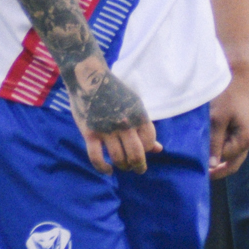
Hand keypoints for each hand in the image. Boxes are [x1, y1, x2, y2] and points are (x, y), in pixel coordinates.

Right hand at [66, 58, 158, 173]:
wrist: (89, 77)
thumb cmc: (114, 92)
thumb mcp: (135, 105)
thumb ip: (145, 128)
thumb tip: (159, 149)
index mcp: (138, 115)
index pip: (149, 142)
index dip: (147, 150)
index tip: (141, 151)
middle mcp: (125, 123)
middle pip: (136, 154)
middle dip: (139, 166)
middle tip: (137, 169)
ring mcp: (107, 129)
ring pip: (118, 158)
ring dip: (122, 166)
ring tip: (122, 166)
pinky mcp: (90, 133)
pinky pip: (97, 158)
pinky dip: (103, 168)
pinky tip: (108, 170)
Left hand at [207, 70, 248, 178]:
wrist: (237, 75)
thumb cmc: (228, 95)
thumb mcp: (217, 119)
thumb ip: (214, 142)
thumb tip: (212, 165)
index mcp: (245, 139)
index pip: (225, 159)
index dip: (210, 163)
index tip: (193, 165)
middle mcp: (248, 140)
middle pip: (232, 163)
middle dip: (216, 169)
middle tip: (197, 172)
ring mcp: (244, 135)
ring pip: (231, 155)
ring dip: (217, 158)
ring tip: (199, 160)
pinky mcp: (239, 129)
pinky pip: (229, 145)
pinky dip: (219, 148)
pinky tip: (207, 147)